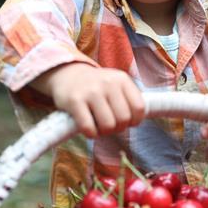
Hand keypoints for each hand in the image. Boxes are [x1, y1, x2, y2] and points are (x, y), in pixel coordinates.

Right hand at [31, 63, 145, 137]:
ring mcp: (91, 91)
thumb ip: (129, 99)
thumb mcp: (116, 84)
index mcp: (122, 79)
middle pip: (123, 119)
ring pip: (108, 125)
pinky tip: (89, 129)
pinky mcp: (74, 101)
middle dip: (118, 128)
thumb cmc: (97, 87)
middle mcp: (108, 83)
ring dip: (104, 132)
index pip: (139, 108)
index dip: (135, 121)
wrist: (67, 74)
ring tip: (99, 127)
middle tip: (110, 125)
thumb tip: (138, 121)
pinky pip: (89, 128)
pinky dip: (91, 134)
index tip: (126, 122)